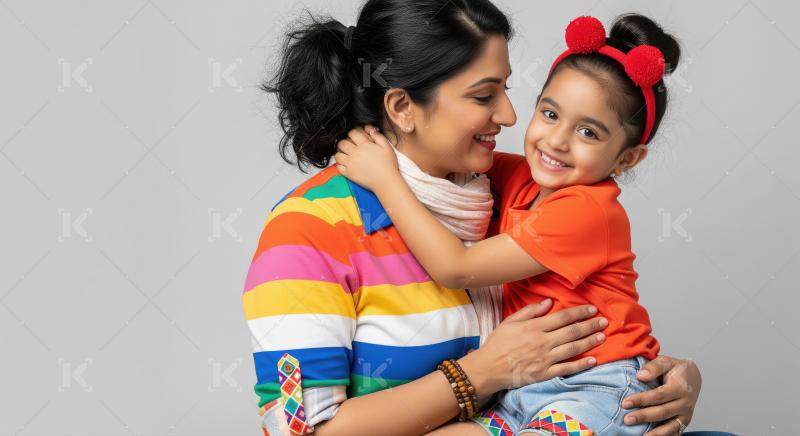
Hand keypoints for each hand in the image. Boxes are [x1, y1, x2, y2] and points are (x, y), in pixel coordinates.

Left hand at [334, 125, 399, 190]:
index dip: (353, 133)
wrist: (386, 181)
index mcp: (365, 145)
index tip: (355, 136)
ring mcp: (351, 164)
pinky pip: (338, 167)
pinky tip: (345, 164)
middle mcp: (355, 153)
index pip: (352, 133)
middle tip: (348, 145)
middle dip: (344, 142)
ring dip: (340, 153)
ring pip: (338, 154)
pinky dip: (340, 164)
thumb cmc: (388, 165)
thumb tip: (370, 129)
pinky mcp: (349, 173)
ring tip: (345, 154)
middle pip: (342, 143)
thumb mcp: (387, 147)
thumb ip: (378, 136)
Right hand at [459, 299, 606, 396]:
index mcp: (534, 327)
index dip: (579, 312)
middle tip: (604, 321)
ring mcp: (545, 359)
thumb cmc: (497, 343)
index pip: (563, 317)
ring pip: (573, 348)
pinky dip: (581, 364)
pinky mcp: (545, 374)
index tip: (592, 309)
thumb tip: (548, 302)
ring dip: (590, 342)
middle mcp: (542, 342)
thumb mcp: (510, 321)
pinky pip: (567, 368)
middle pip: (572, 332)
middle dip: (590, 325)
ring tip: (602, 336)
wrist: (488, 368)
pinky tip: (593, 360)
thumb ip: (530, 311)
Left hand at [621, 355, 701, 434]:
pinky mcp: (684, 422)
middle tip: (627, 419)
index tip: (625, 403)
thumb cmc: (676, 370)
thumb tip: (640, 376)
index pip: (659, 395)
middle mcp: (685, 403)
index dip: (642, 400)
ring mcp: (685, 415)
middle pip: (662, 412)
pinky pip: (674, 432)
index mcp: (680, 387)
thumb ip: (653, 367)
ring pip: (670, 427)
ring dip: (654, 433)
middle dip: (643, 417)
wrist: (693, 378)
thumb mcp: (666, 362)